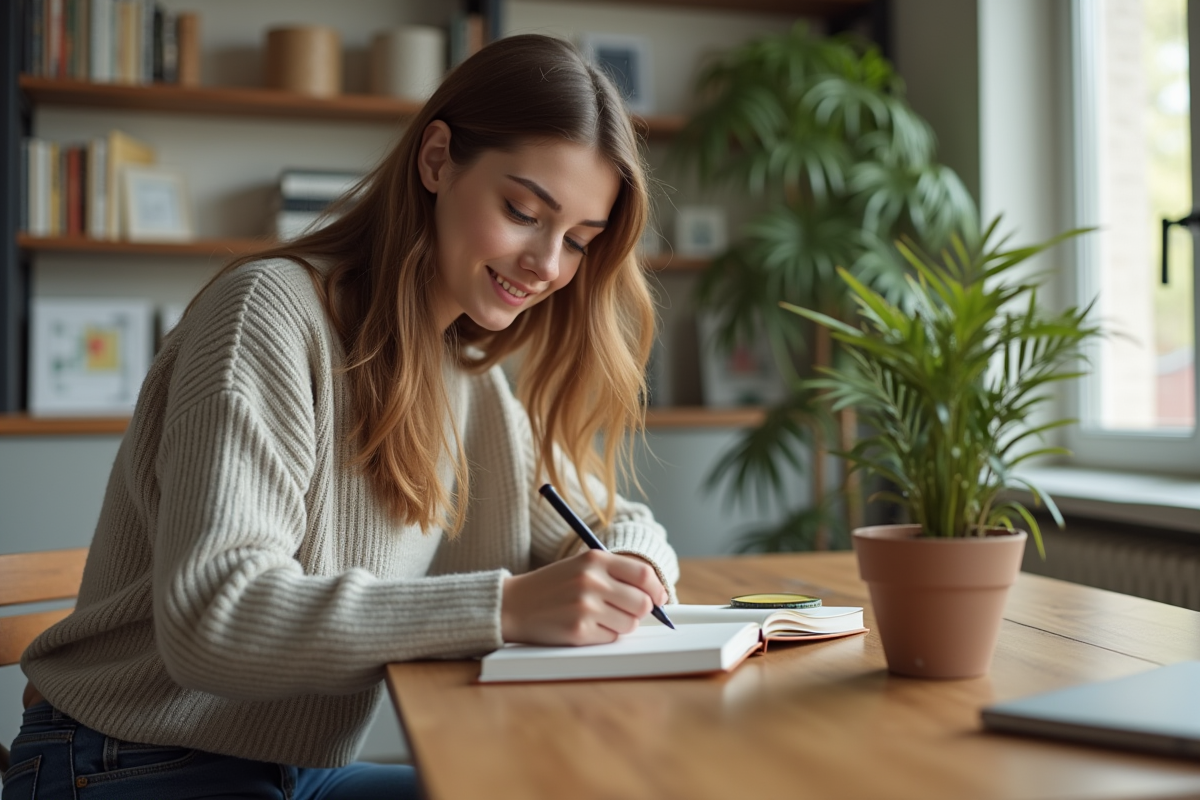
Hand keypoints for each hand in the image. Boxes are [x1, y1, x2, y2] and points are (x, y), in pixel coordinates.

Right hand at [501, 550, 668, 645]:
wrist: (513, 605)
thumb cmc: (551, 587)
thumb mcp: (581, 567)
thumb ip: (616, 574)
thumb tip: (655, 595)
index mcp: (594, 560)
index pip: (644, 575)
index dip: (657, 590)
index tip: (659, 598)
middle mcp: (591, 581)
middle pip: (642, 603)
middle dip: (640, 611)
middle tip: (627, 611)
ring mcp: (585, 607)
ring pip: (629, 624)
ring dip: (621, 625)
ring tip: (598, 617)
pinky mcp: (578, 631)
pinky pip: (611, 638)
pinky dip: (604, 635)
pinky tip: (585, 626)